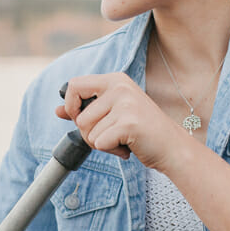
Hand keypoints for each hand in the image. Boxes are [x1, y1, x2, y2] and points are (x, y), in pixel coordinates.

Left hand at [56, 73, 184, 168]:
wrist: (172, 147)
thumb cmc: (141, 130)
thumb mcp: (113, 113)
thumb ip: (85, 110)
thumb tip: (57, 111)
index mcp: (115, 80)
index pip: (74, 85)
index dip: (71, 106)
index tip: (81, 118)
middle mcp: (120, 87)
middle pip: (79, 116)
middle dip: (89, 134)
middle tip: (110, 135)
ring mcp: (126, 104)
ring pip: (88, 132)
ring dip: (102, 144)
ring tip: (122, 140)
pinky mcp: (129, 123)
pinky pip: (100, 143)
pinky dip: (111, 151)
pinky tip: (128, 147)